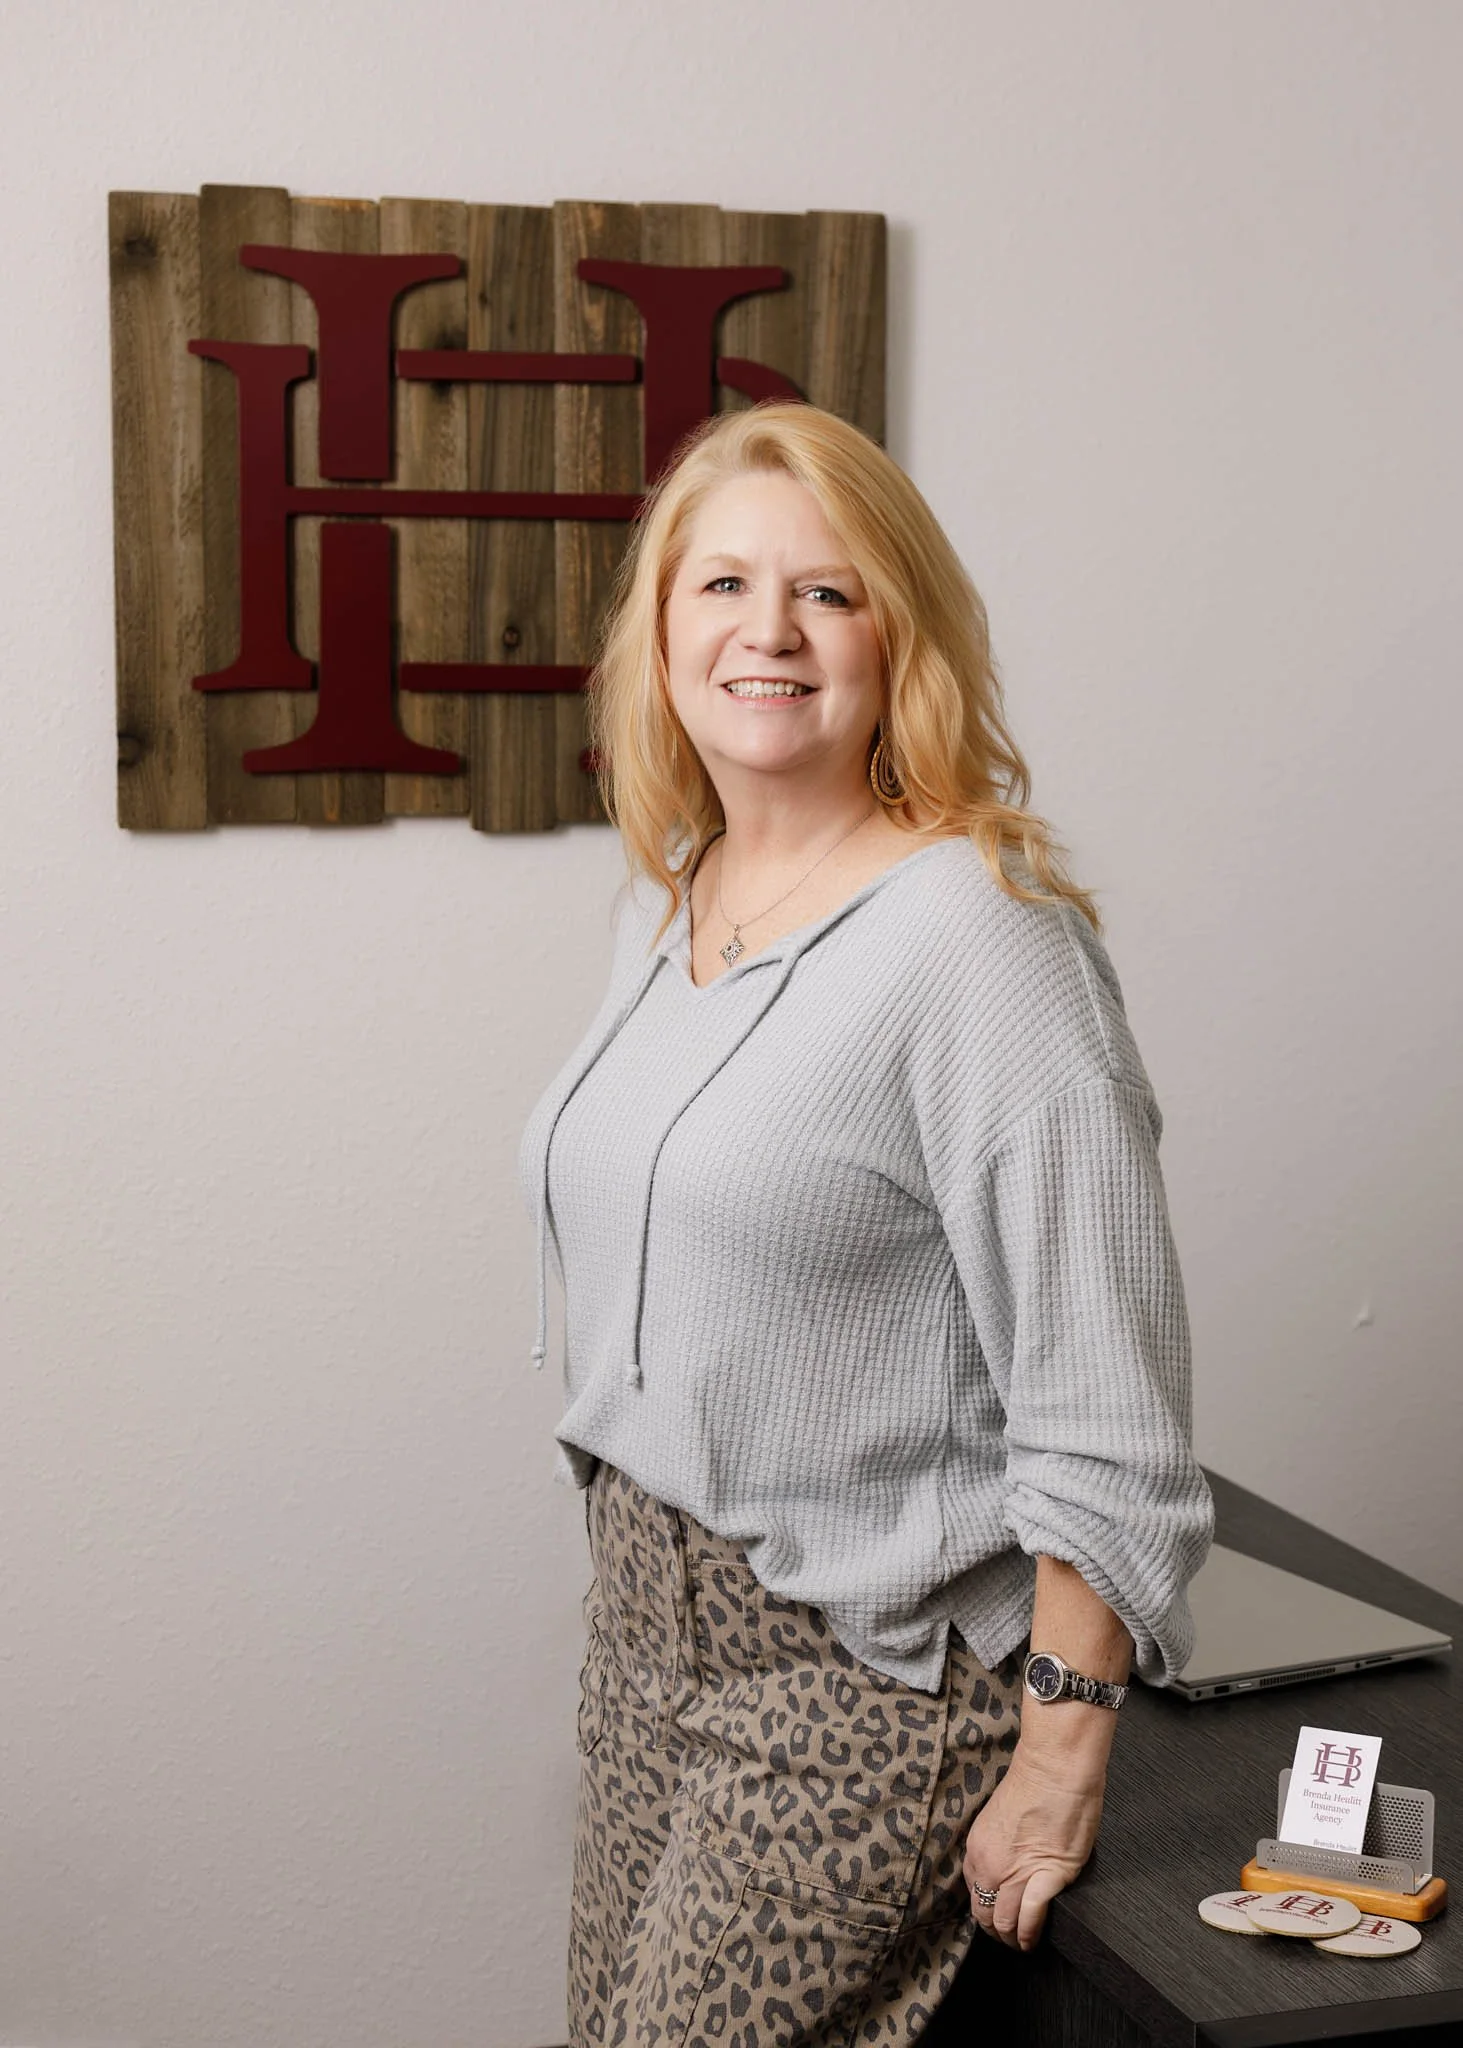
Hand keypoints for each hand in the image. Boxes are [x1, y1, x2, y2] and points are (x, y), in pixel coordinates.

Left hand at [962, 1741, 1106, 1950]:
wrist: (1056, 1768)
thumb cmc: (1035, 1783)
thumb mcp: (1000, 1818)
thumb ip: (999, 1846)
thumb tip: (1008, 1865)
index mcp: (977, 1848)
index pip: (974, 1893)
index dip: (985, 1910)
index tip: (995, 1915)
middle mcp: (991, 1864)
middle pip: (985, 1914)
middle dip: (996, 1931)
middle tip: (1008, 1937)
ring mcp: (1017, 1872)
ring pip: (1005, 1922)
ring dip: (1013, 1939)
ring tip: (1023, 1944)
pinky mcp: (1048, 1875)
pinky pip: (1031, 1918)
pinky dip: (1031, 1933)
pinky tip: (1034, 1938)